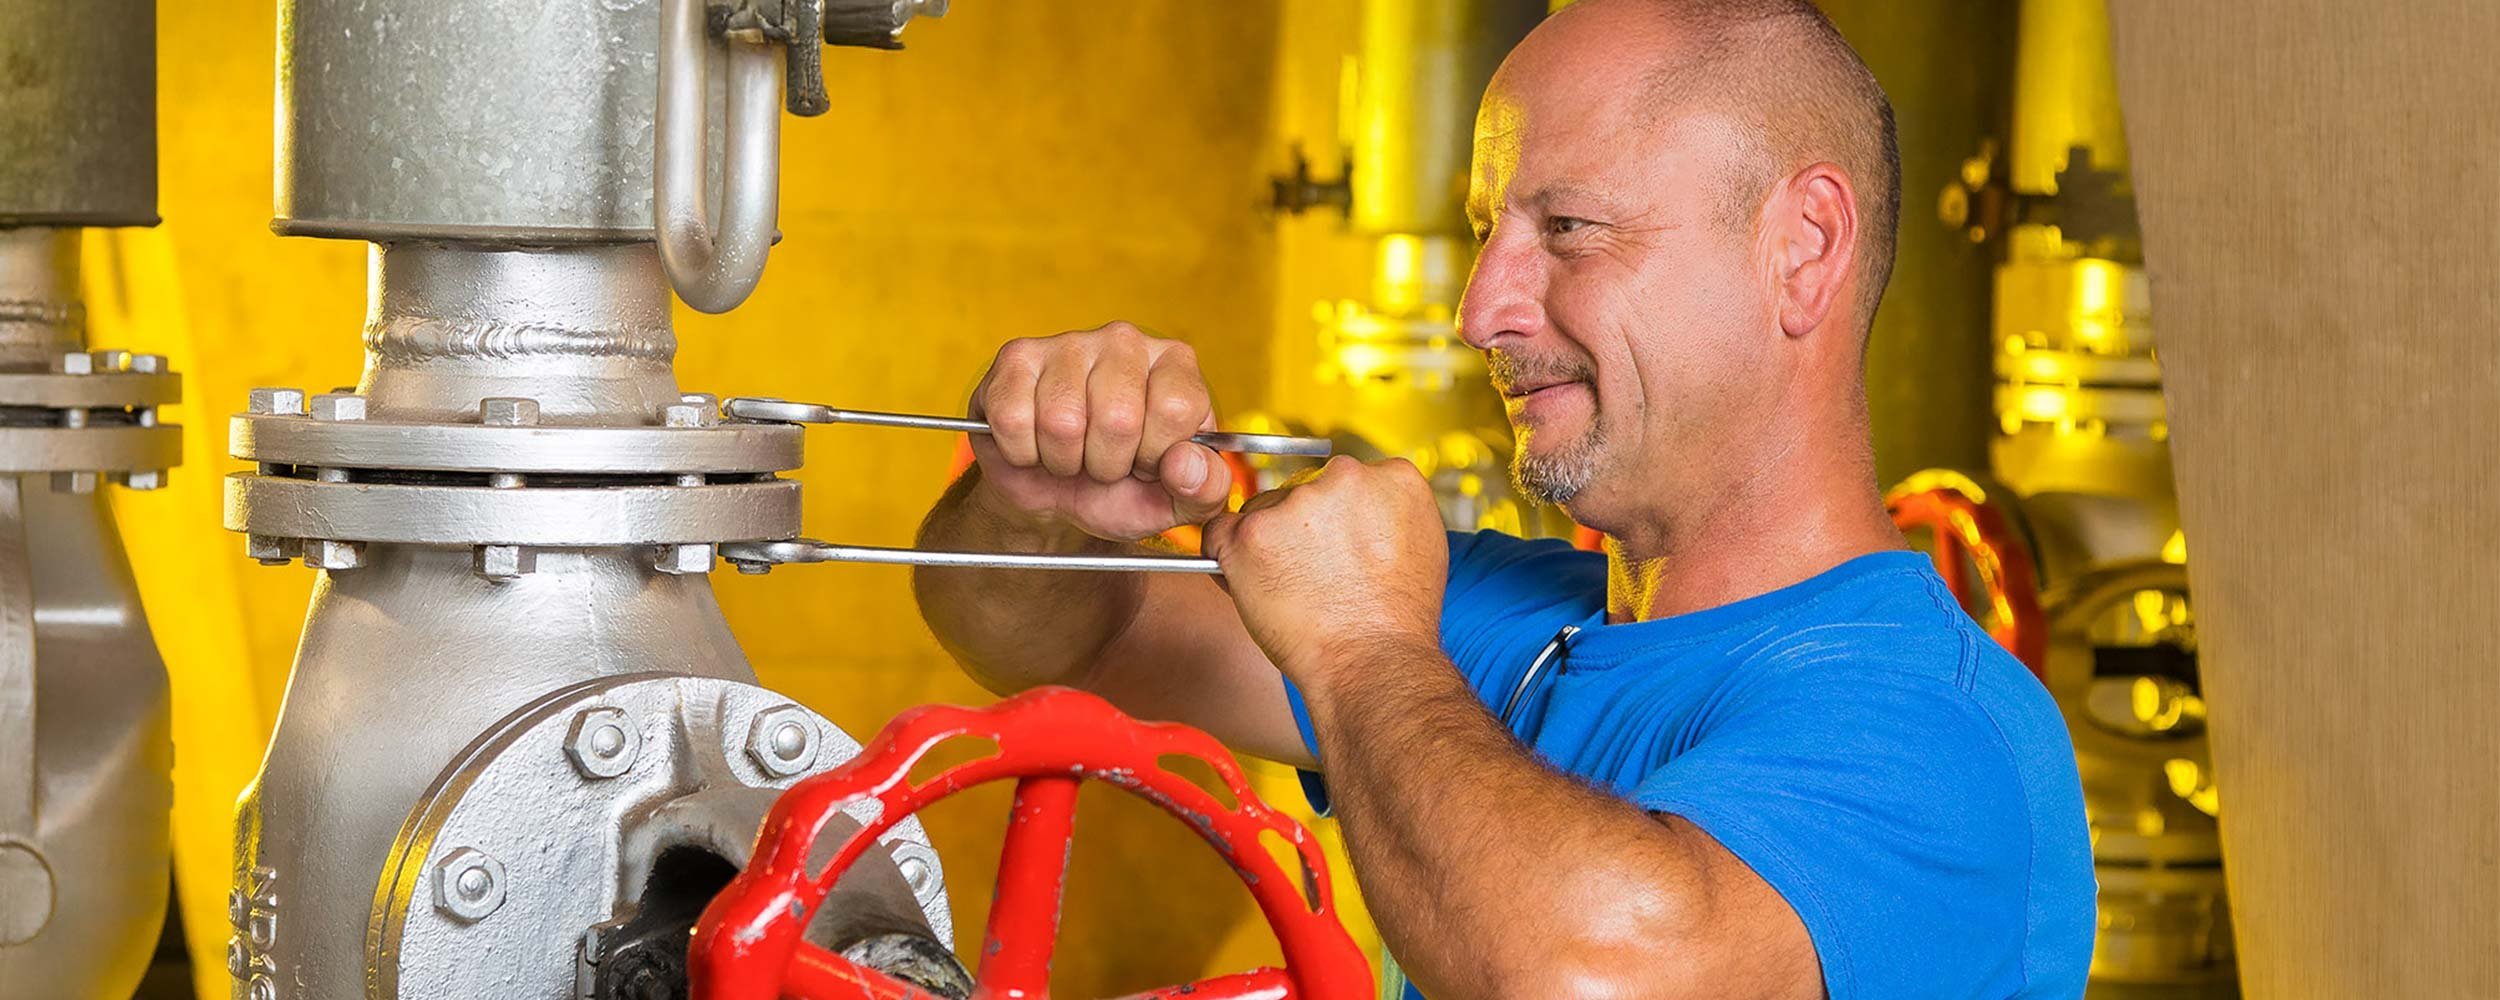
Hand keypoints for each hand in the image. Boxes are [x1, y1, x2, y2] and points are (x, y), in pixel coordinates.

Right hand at [967, 322, 1233, 541]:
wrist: (1052, 494)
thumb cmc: (1120, 488)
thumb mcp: (1175, 501)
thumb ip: (1205, 488)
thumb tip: (1185, 461)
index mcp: (1175, 364)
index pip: (1176, 407)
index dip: (1156, 454)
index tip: (1145, 461)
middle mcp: (1125, 341)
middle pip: (1118, 417)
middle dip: (1107, 463)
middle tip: (1103, 461)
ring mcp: (1068, 343)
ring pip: (1062, 421)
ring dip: (1063, 460)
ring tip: (1070, 453)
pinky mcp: (1016, 358)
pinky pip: (1015, 421)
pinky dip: (1024, 452)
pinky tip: (1036, 443)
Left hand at [1200, 456, 1447, 685]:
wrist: (1373, 662)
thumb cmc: (1396, 620)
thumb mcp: (1421, 548)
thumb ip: (1389, 513)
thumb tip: (1364, 509)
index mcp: (1392, 477)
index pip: (1344, 480)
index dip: (1334, 517)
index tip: (1334, 546)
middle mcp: (1344, 477)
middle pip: (1302, 489)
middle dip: (1299, 526)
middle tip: (1311, 573)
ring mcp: (1295, 503)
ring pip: (1262, 510)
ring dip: (1266, 542)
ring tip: (1291, 589)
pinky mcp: (1252, 532)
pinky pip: (1220, 532)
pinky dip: (1227, 557)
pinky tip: (1253, 584)